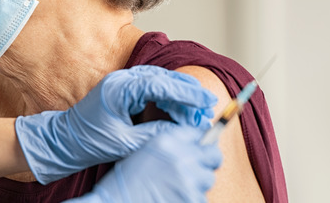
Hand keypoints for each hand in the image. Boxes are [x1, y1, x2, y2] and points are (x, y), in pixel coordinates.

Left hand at [15, 65, 216, 183]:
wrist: (65, 140)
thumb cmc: (89, 141)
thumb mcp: (126, 143)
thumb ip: (155, 134)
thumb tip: (184, 131)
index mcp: (119, 89)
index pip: (160, 84)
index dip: (186, 92)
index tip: (206, 101)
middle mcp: (121, 80)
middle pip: (163, 78)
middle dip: (187, 93)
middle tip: (206, 107)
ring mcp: (122, 82)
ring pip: (159, 81)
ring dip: (179, 95)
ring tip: (196, 112)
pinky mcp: (123, 89)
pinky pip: (151, 87)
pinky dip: (167, 97)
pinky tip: (178, 110)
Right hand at [67, 125, 221, 202]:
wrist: (116, 202)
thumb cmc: (125, 181)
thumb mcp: (145, 152)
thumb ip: (171, 146)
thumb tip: (197, 146)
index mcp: (167, 141)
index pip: (200, 134)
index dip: (202, 143)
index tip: (202, 148)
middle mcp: (181, 157)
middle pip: (214, 156)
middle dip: (207, 162)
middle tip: (195, 169)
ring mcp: (189, 180)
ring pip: (208, 179)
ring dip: (197, 184)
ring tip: (175, 188)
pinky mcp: (192, 199)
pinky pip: (202, 198)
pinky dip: (190, 199)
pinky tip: (173, 198)